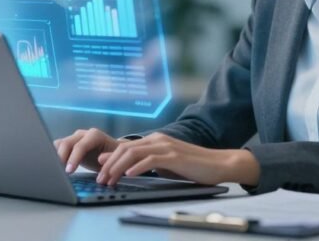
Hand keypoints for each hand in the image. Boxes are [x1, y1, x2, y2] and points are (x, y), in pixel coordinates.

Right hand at [53, 128, 120, 172]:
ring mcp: (74, 138)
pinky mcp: (69, 144)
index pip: (80, 146)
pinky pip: (57, 147)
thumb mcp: (114, 159)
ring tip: (56, 170)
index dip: (73, 158)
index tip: (69, 171)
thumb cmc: (114, 157)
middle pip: (66, 143)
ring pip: (59, 144)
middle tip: (59, 172)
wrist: (112, 153)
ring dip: (56, 156)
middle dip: (61, 158)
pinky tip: (56, 167)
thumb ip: (108, 159)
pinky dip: (54, 156)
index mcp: (95, 135)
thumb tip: (100, 161)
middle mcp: (83, 134)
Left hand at [95, 133, 259, 186]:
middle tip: (100, 178)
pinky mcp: (175, 156)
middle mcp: (158, 139)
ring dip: (118, 167)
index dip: (110, 158)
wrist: (219, 164)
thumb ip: (149, 163)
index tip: (99, 171)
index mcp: (155, 140)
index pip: (126, 147)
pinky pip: (151, 159)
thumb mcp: (167, 164)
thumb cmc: (193, 166)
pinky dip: (138, 167)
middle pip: (125, 148)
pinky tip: (129, 174)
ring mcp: (166, 146)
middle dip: (110, 164)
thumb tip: (128, 169)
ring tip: (110, 179)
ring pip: (134, 153)